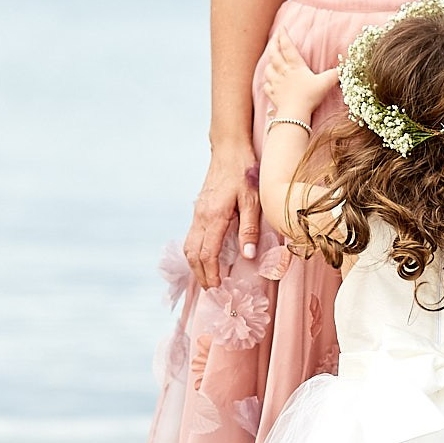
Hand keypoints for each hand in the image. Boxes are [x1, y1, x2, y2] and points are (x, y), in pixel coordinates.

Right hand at [185, 148, 257, 290]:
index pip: (208, 253)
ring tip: (206, 280)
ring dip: (196, 266)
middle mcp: (201, 217)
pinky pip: (191, 237)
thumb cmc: (245, 173)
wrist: (229, 151)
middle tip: (212, 291)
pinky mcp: (198, 211)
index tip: (217, 288)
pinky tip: (204, 260)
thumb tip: (248, 256)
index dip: (211, 274)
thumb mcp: (254, 201)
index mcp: (214, 217)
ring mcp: (197, 214)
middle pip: (194, 254)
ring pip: (189, 246)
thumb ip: (250, 229)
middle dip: (201, 275)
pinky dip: (195, 253)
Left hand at [261, 34, 339, 123]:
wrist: (294, 114)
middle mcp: (283, 72)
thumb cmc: (309, 97)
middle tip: (274, 37)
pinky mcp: (273, 95)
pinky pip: (267, 87)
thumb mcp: (325, 84)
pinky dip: (267, 83)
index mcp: (295, 66)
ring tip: (271, 60)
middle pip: (274, 55)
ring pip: (268, 69)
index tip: (281, 28)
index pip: (287, 47)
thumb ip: (335, 75)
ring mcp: (276, 84)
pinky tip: (270, 83)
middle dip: (273, 44)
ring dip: (269, 64)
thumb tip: (345, 68)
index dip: (283, 36)